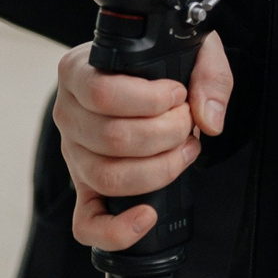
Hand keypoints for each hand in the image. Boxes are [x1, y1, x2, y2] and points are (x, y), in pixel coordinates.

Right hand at [52, 31, 232, 251]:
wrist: (153, 78)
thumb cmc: (161, 64)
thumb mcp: (190, 49)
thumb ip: (208, 74)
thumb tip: (208, 118)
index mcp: (78, 72)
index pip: (102, 94)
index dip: (150, 100)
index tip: (178, 94)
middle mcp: (69, 114)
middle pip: (111, 138)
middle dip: (165, 133)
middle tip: (186, 122)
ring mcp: (74, 154)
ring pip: (107, 176)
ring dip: (158, 169)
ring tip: (183, 150)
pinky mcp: (85, 188)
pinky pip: (87, 222)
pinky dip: (116, 229)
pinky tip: (147, 216)